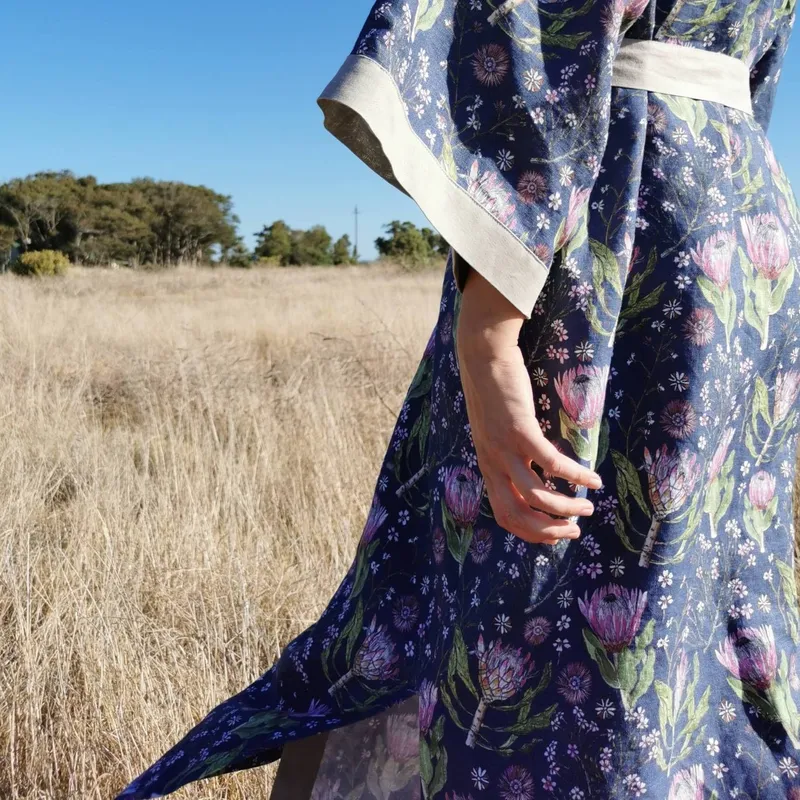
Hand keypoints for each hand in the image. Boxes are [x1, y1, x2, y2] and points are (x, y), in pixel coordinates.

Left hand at [455, 269, 600, 544]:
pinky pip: (551, 464)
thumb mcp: (495, 429)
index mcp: (488, 465)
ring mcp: (504, 448)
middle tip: (575, 531)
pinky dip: (575, 475)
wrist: (482, 355)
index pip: (505, 515)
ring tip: (588, 507)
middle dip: (549, 532)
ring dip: (565, 509)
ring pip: (536, 496)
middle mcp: (493, 463)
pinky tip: (593, 478)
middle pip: (518, 515)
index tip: (556, 534)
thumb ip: (508, 450)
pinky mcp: (519, 430)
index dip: (531, 533)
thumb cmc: (493, 390)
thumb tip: (532, 467)